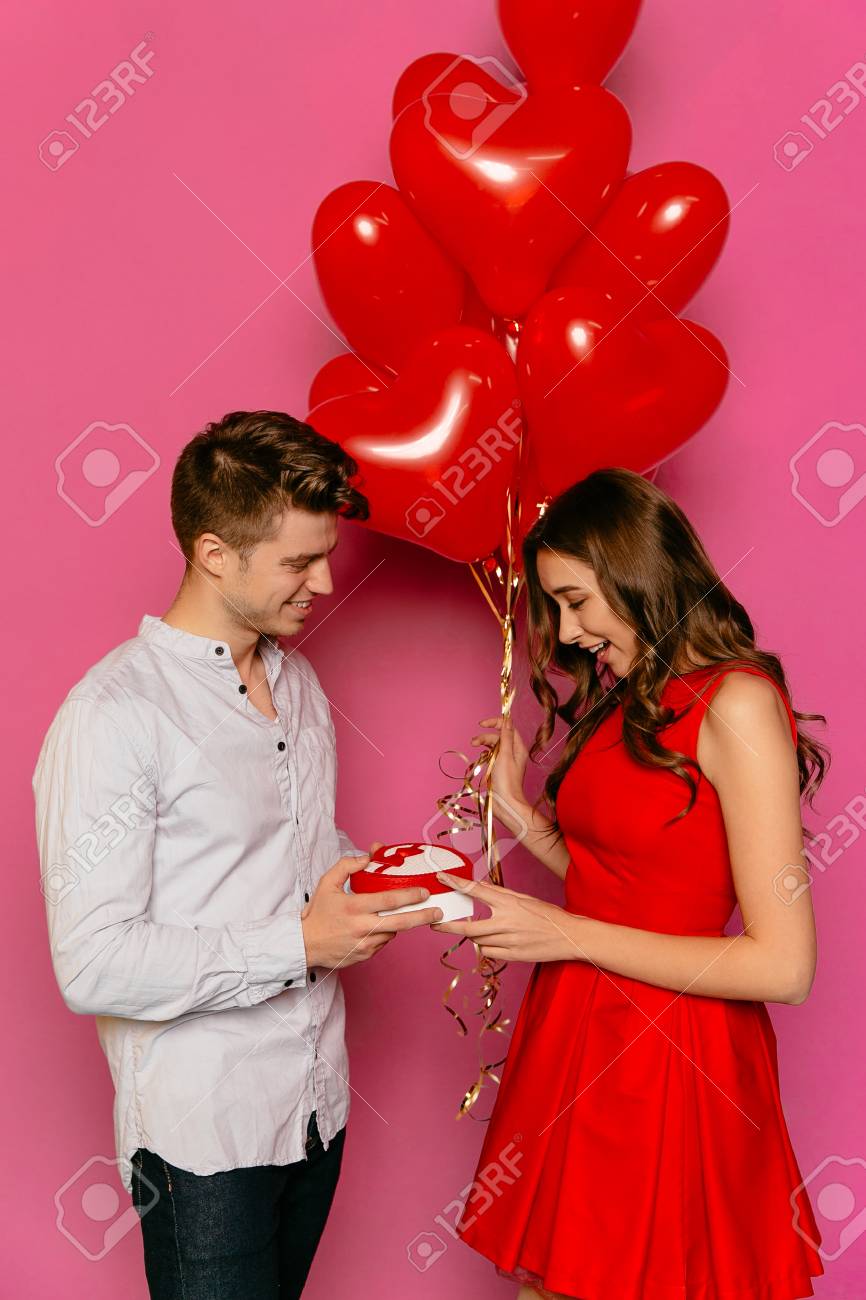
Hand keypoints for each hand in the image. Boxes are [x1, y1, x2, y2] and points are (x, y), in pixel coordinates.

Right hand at [301, 847, 443, 969]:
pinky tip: (375, 926)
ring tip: (395, 914)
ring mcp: (365, 944)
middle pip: (401, 923)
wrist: (304, 944)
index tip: (424, 892)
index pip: (388, 900)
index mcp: (354, 907)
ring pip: (393, 932)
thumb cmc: (318, 913)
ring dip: (398, 923)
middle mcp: (362, 927)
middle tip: (437, 912)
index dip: (409, 896)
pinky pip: (383, 942)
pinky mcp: (365, 956)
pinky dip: (384, 933)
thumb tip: (368, 857)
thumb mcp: (327, 883)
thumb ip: (347, 866)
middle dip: (423, 916)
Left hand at [430, 871, 585, 964]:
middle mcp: (506, 922)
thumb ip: (499, 893)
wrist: (569, 936)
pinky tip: (493, 941)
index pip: (475, 890)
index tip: (442, 878)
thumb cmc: (547, 915)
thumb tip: (479, 887)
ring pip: (477, 941)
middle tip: (434, 923)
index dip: (456, 883)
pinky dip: (486, 947)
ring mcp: (509, 941)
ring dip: (473, 936)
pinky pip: (489, 953)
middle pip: (468, 927)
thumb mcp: (524, 898)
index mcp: (509, 903)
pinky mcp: (513, 956)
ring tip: (479, 930)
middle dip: (448, 926)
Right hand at [472, 714, 530, 832]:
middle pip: (498, 737)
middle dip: (486, 736)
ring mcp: (505, 761)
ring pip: (493, 746)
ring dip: (483, 744)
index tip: (482, 724)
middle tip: (473, 742)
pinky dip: (484, 755)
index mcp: (518, 748)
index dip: (496, 723)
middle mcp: (513, 753)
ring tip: (473, 746)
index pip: (508, 728)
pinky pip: (491, 756)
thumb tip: (508, 720)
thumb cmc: (506, 781)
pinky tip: (480, 759)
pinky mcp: (498, 769)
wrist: (505, 803)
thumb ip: (506, 737)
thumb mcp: (505, 756)